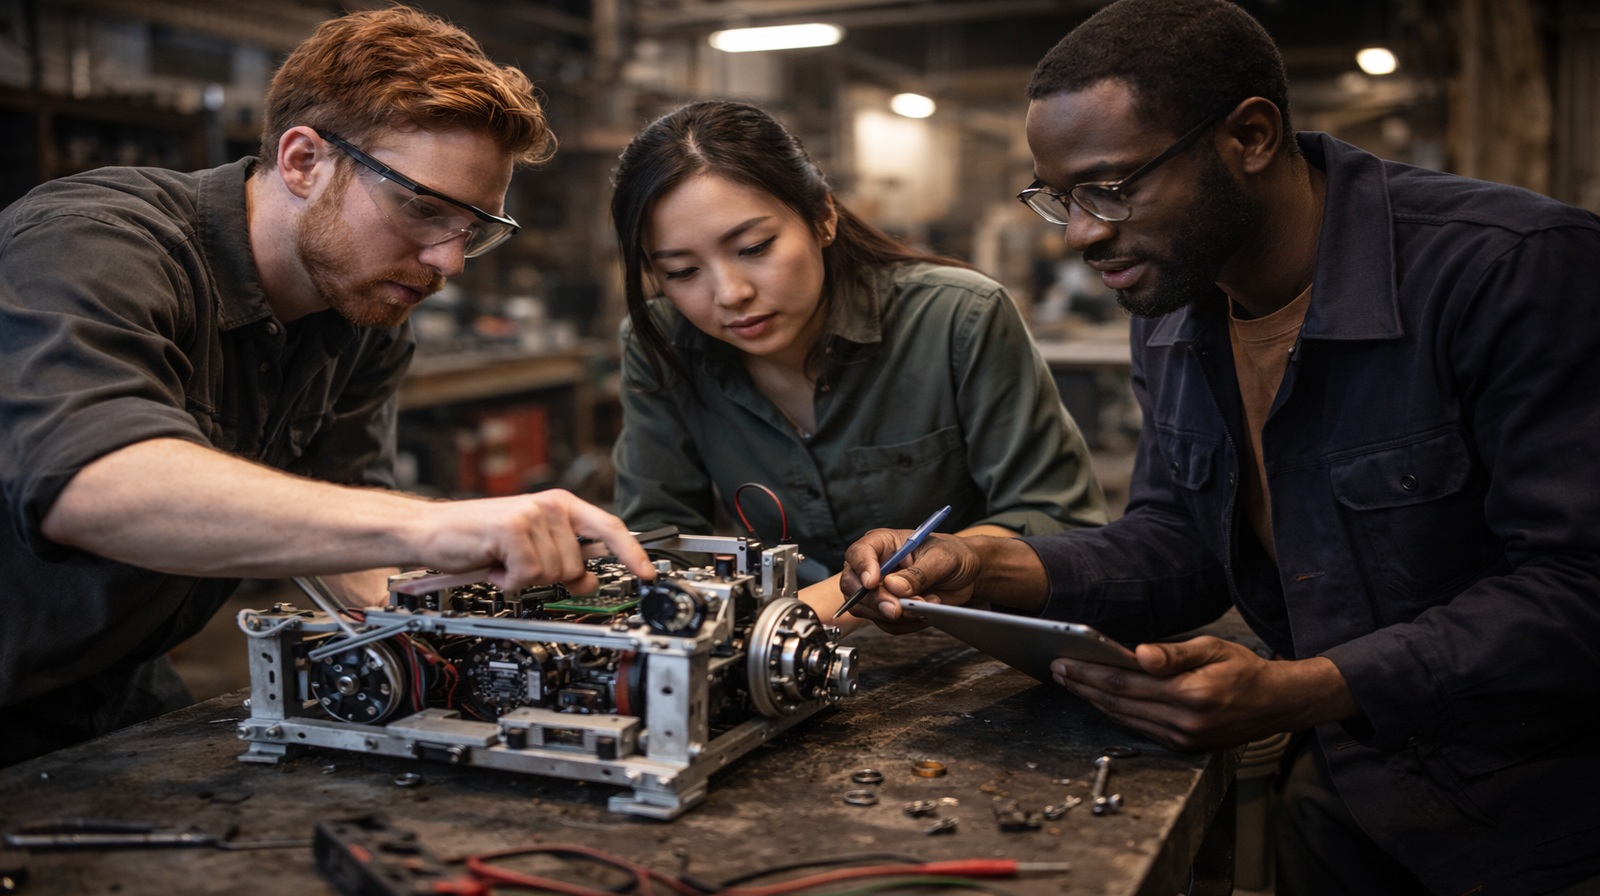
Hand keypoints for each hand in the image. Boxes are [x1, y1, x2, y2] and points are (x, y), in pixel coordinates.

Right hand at [415, 489, 653, 593]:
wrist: (432, 533)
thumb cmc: (479, 540)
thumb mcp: (530, 551)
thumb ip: (564, 562)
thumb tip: (590, 582)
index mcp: (561, 506)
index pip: (610, 527)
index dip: (632, 553)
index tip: (648, 573)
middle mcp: (551, 506)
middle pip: (577, 565)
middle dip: (549, 577)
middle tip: (520, 565)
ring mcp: (532, 515)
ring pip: (554, 573)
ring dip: (524, 578)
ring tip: (503, 563)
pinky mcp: (513, 529)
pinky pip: (529, 576)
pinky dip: (508, 581)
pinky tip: (493, 565)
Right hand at [839, 531, 981, 628]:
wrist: (966, 573)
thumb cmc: (953, 555)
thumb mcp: (941, 558)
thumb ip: (918, 573)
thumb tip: (893, 586)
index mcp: (883, 543)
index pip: (859, 553)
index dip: (862, 568)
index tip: (872, 583)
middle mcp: (875, 565)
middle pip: (853, 585)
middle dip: (875, 600)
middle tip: (897, 609)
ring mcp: (879, 589)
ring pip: (867, 609)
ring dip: (895, 614)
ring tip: (925, 603)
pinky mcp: (888, 608)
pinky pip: (886, 624)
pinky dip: (905, 624)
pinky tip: (924, 613)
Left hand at [1050, 636, 1358, 751]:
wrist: (1276, 705)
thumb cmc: (1243, 670)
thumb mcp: (1212, 649)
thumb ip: (1173, 653)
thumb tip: (1138, 655)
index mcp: (1191, 694)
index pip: (1126, 683)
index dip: (1091, 673)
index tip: (1065, 661)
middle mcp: (1184, 722)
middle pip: (1119, 702)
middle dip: (1083, 685)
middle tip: (1057, 670)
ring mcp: (1183, 739)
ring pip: (1125, 718)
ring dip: (1093, 701)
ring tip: (1070, 683)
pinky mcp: (1183, 747)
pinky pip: (1139, 728)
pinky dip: (1115, 713)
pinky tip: (1099, 699)